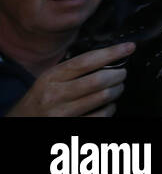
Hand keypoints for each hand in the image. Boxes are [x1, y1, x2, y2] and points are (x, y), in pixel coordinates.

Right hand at [4, 42, 132, 116]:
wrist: (21, 122)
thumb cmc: (41, 97)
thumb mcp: (50, 78)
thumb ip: (73, 68)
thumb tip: (108, 56)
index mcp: (52, 77)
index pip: (86, 61)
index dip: (111, 53)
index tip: (129, 47)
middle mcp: (56, 95)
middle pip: (99, 80)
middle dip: (118, 74)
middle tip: (122, 73)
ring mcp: (62, 114)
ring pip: (103, 98)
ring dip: (117, 90)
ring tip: (117, 87)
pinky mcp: (71, 127)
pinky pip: (101, 116)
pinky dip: (110, 108)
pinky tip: (108, 105)